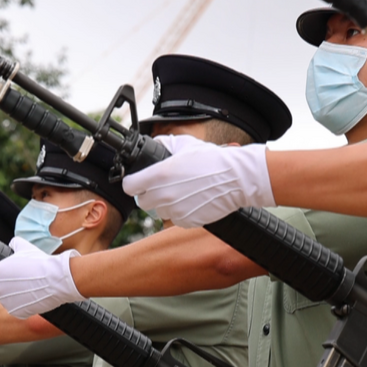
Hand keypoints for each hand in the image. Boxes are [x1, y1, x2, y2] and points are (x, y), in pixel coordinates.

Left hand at [0, 237, 83, 318]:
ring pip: (5, 300)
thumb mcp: (23, 247)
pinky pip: (16, 308)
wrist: (56, 279)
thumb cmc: (40, 263)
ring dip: (12, 295)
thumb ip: (13, 245)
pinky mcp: (18, 313)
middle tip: (16, 280)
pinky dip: (22, 304)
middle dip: (1, 286)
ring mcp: (7, 303)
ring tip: (27, 287)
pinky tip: (32, 295)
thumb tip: (13, 245)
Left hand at [123, 134, 272, 227]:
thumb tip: (154, 144)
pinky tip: (192, 201)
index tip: (137, 181)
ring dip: (166, 204)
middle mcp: (163, 195)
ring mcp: (175, 210)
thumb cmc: (213, 160)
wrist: (236, 178)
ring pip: (160, 211)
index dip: (133, 182)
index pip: (129, 186)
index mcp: (159, 175)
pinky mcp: (187, 221)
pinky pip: (176, 219)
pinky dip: (181, 212)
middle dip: (150, 194)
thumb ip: (164, 144)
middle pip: (143, 201)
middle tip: (163, 186)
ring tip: (182, 192)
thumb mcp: (185, 145)